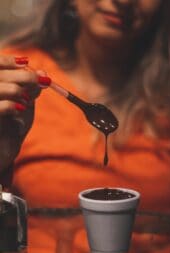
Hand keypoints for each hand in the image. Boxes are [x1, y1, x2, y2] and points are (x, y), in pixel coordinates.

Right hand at [0, 55, 49, 171]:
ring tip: (27, 100)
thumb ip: (31, 89)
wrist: (3, 150)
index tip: (26, 62)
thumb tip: (43, 73)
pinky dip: (11, 106)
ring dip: (17, 90)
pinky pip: (0, 108)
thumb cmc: (13, 124)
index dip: (8, 61)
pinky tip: (21, 108)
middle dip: (23, 76)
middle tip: (43, 80)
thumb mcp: (23, 104)